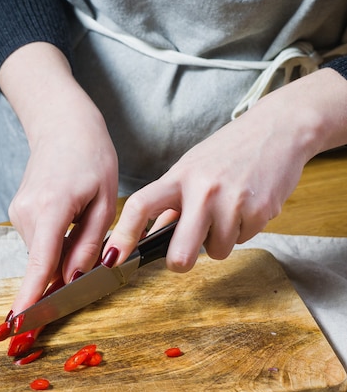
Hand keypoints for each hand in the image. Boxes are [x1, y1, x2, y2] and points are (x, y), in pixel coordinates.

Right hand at [0, 43, 117, 313]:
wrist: (63, 124)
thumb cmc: (92, 157)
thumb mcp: (104, 201)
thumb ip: (88, 244)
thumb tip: (72, 279)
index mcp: (51, 208)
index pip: (40, 263)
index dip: (31, 297)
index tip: (19, 325)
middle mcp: (26, 213)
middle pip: (45, 264)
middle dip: (65, 275)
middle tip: (91, 256)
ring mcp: (19, 212)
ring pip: (44, 254)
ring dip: (64, 254)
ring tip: (85, 219)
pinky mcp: (20, 212)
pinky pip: (41, 242)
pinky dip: (56, 244)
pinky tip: (72, 219)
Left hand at [103, 68, 346, 271]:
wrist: (280, 128)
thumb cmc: (231, 150)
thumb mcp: (193, 168)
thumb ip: (172, 203)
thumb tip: (151, 235)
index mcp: (179, 177)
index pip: (140, 206)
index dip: (123, 237)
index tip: (111, 259)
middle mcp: (203, 189)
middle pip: (180, 254)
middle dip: (180, 263)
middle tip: (185, 254)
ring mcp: (232, 201)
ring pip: (216, 251)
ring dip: (220, 240)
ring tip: (229, 210)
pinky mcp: (261, 210)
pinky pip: (243, 241)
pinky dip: (244, 230)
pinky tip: (248, 205)